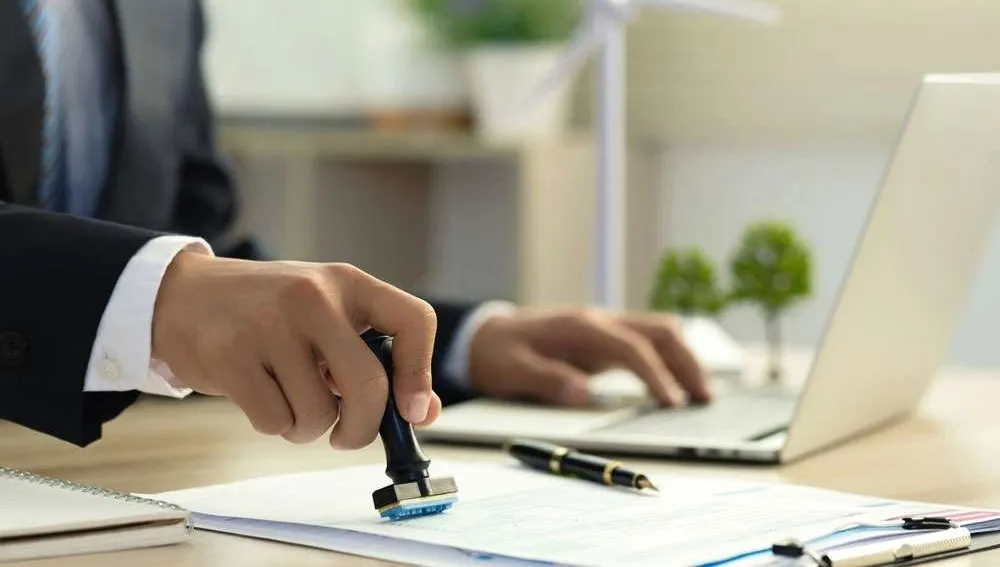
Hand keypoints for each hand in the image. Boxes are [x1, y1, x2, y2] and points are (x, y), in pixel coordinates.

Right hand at [151, 251, 441, 447]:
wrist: (184, 296)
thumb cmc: (270, 315)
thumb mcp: (328, 319)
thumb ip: (374, 360)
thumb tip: (422, 413)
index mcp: (347, 283)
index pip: (413, 320)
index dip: (421, 374)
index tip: (411, 411)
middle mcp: (313, 296)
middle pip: (368, 385)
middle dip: (362, 428)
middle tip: (347, 435)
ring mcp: (270, 323)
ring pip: (318, 414)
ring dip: (307, 428)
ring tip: (289, 400)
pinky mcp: (230, 354)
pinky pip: (275, 421)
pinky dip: (274, 425)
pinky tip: (261, 397)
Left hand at [468, 308, 708, 406]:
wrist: (485, 335)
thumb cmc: (498, 353)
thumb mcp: (511, 370)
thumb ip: (546, 380)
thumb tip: (583, 394)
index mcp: (579, 326)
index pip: (631, 346)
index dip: (656, 374)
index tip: (671, 402)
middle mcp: (599, 320)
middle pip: (659, 331)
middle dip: (687, 362)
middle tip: (704, 399)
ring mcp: (605, 327)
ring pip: (660, 332)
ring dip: (685, 359)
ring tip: (701, 395)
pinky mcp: (606, 339)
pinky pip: (648, 343)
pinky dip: (670, 360)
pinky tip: (679, 385)